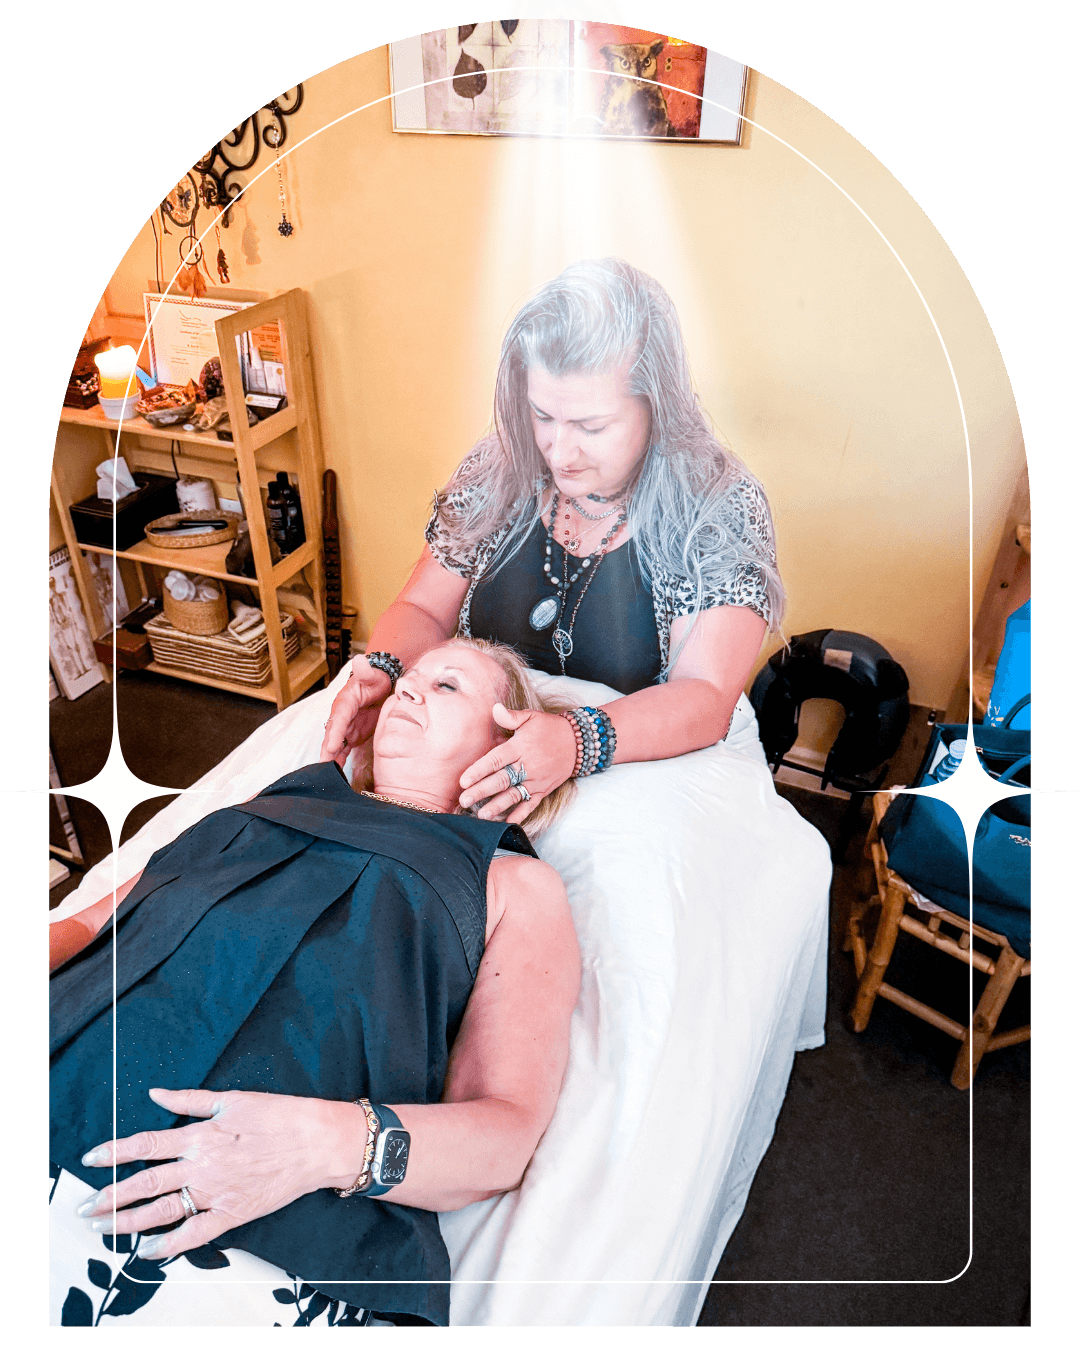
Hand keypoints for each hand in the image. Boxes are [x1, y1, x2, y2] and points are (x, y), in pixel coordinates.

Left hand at [76, 1088, 363, 1258]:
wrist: (315, 1142)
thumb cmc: (277, 1116)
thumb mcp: (231, 1098)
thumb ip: (189, 1099)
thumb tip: (156, 1092)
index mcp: (200, 1135)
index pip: (146, 1144)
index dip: (115, 1151)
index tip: (91, 1159)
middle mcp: (202, 1166)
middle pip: (146, 1183)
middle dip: (111, 1196)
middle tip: (87, 1206)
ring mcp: (216, 1193)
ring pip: (163, 1211)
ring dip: (130, 1221)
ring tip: (106, 1228)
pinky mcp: (232, 1214)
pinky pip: (194, 1234)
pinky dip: (169, 1245)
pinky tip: (149, 1251)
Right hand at [319, 658, 391, 766]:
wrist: (380, 685)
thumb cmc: (376, 679)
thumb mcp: (373, 674)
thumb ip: (366, 671)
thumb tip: (359, 659)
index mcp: (345, 702)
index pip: (339, 718)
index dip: (335, 732)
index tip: (332, 746)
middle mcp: (341, 717)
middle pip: (332, 735)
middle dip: (327, 752)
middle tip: (323, 768)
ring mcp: (345, 728)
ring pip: (335, 746)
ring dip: (330, 760)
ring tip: (326, 777)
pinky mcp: (351, 736)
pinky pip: (343, 750)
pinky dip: (338, 762)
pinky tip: (336, 776)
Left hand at [458, 705, 576, 824]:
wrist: (578, 742)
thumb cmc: (549, 728)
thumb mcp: (531, 716)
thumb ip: (511, 716)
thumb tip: (494, 708)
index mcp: (520, 747)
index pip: (496, 760)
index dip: (479, 771)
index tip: (463, 781)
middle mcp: (527, 766)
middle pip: (501, 780)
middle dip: (481, 791)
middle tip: (464, 801)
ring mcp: (536, 780)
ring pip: (514, 795)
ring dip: (497, 806)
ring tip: (481, 815)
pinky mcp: (544, 790)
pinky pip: (531, 804)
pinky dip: (520, 814)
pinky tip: (507, 822)